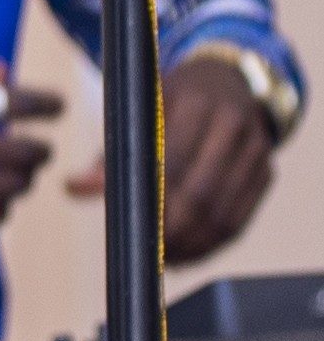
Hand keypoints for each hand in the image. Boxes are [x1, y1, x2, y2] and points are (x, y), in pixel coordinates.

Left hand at [68, 51, 286, 267]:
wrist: (227, 81)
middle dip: (173, 229)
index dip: (151, 198)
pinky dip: (213, 243)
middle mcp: (231, 125)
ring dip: (194, 244)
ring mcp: (255, 149)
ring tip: (164, 259)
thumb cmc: (170, 100)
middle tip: (148, 251)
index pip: (171, 160)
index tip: (131, 225)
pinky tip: (188, 254)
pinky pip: (241, 217)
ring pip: (225, 211)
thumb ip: (111, 151)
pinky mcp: (265, 171)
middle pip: (202, 191)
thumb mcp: (139, 109)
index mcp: (194, 103)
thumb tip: (75, 188)